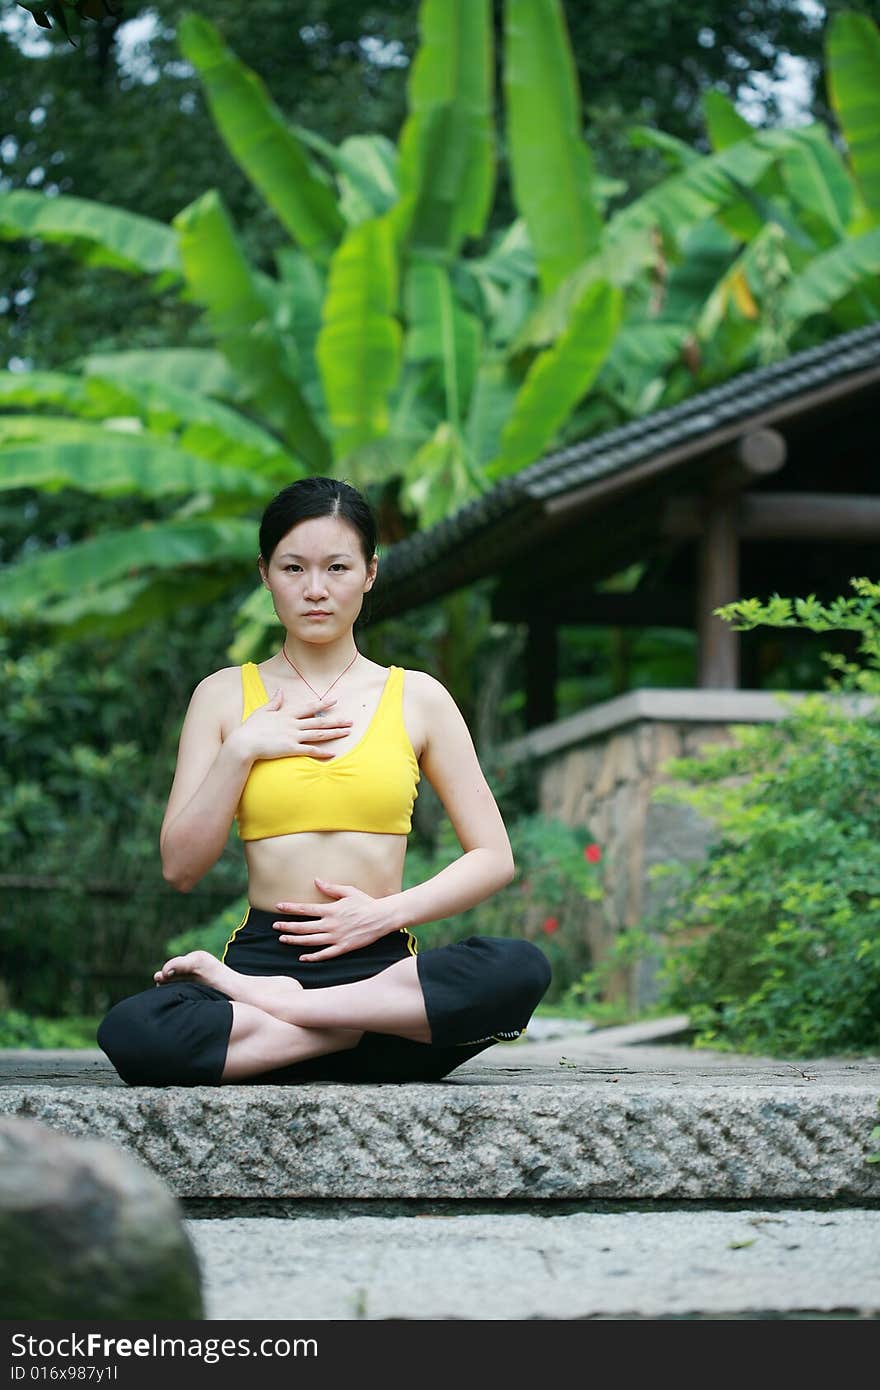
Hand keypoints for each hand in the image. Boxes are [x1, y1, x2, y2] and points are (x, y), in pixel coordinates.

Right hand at [234, 688, 352, 760]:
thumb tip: (281, 691)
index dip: (323, 704)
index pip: (309, 707)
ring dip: (335, 733)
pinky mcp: (291, 749)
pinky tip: (333, 753)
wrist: (243, 743)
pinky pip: (310, 750)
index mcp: (287, 714)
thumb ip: (274, 702)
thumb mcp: (262, 711)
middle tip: (351, 720)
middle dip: (336, 721)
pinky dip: (322, 752)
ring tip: (348, 732)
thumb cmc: (250, 728)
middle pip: (319, 722)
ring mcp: (293, 736)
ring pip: (319, 734)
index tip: (335, 700)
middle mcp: (293, 724)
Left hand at [272, 878, 402, 959]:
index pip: (305, 908)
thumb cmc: (366, 903)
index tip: (278, 906)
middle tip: (275, 926)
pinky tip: (302, 958)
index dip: (290, 908)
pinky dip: (312, 957)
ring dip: (294, 940)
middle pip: (303, 926)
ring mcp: (336, 937)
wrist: (382, 918)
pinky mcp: (343, 948)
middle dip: (287, 926)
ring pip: (310, 941)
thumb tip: (316, 880)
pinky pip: (324, 954)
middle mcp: (330, 924)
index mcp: (331, 910)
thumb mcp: (348, 891)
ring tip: (283, 939)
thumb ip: (330, 888)